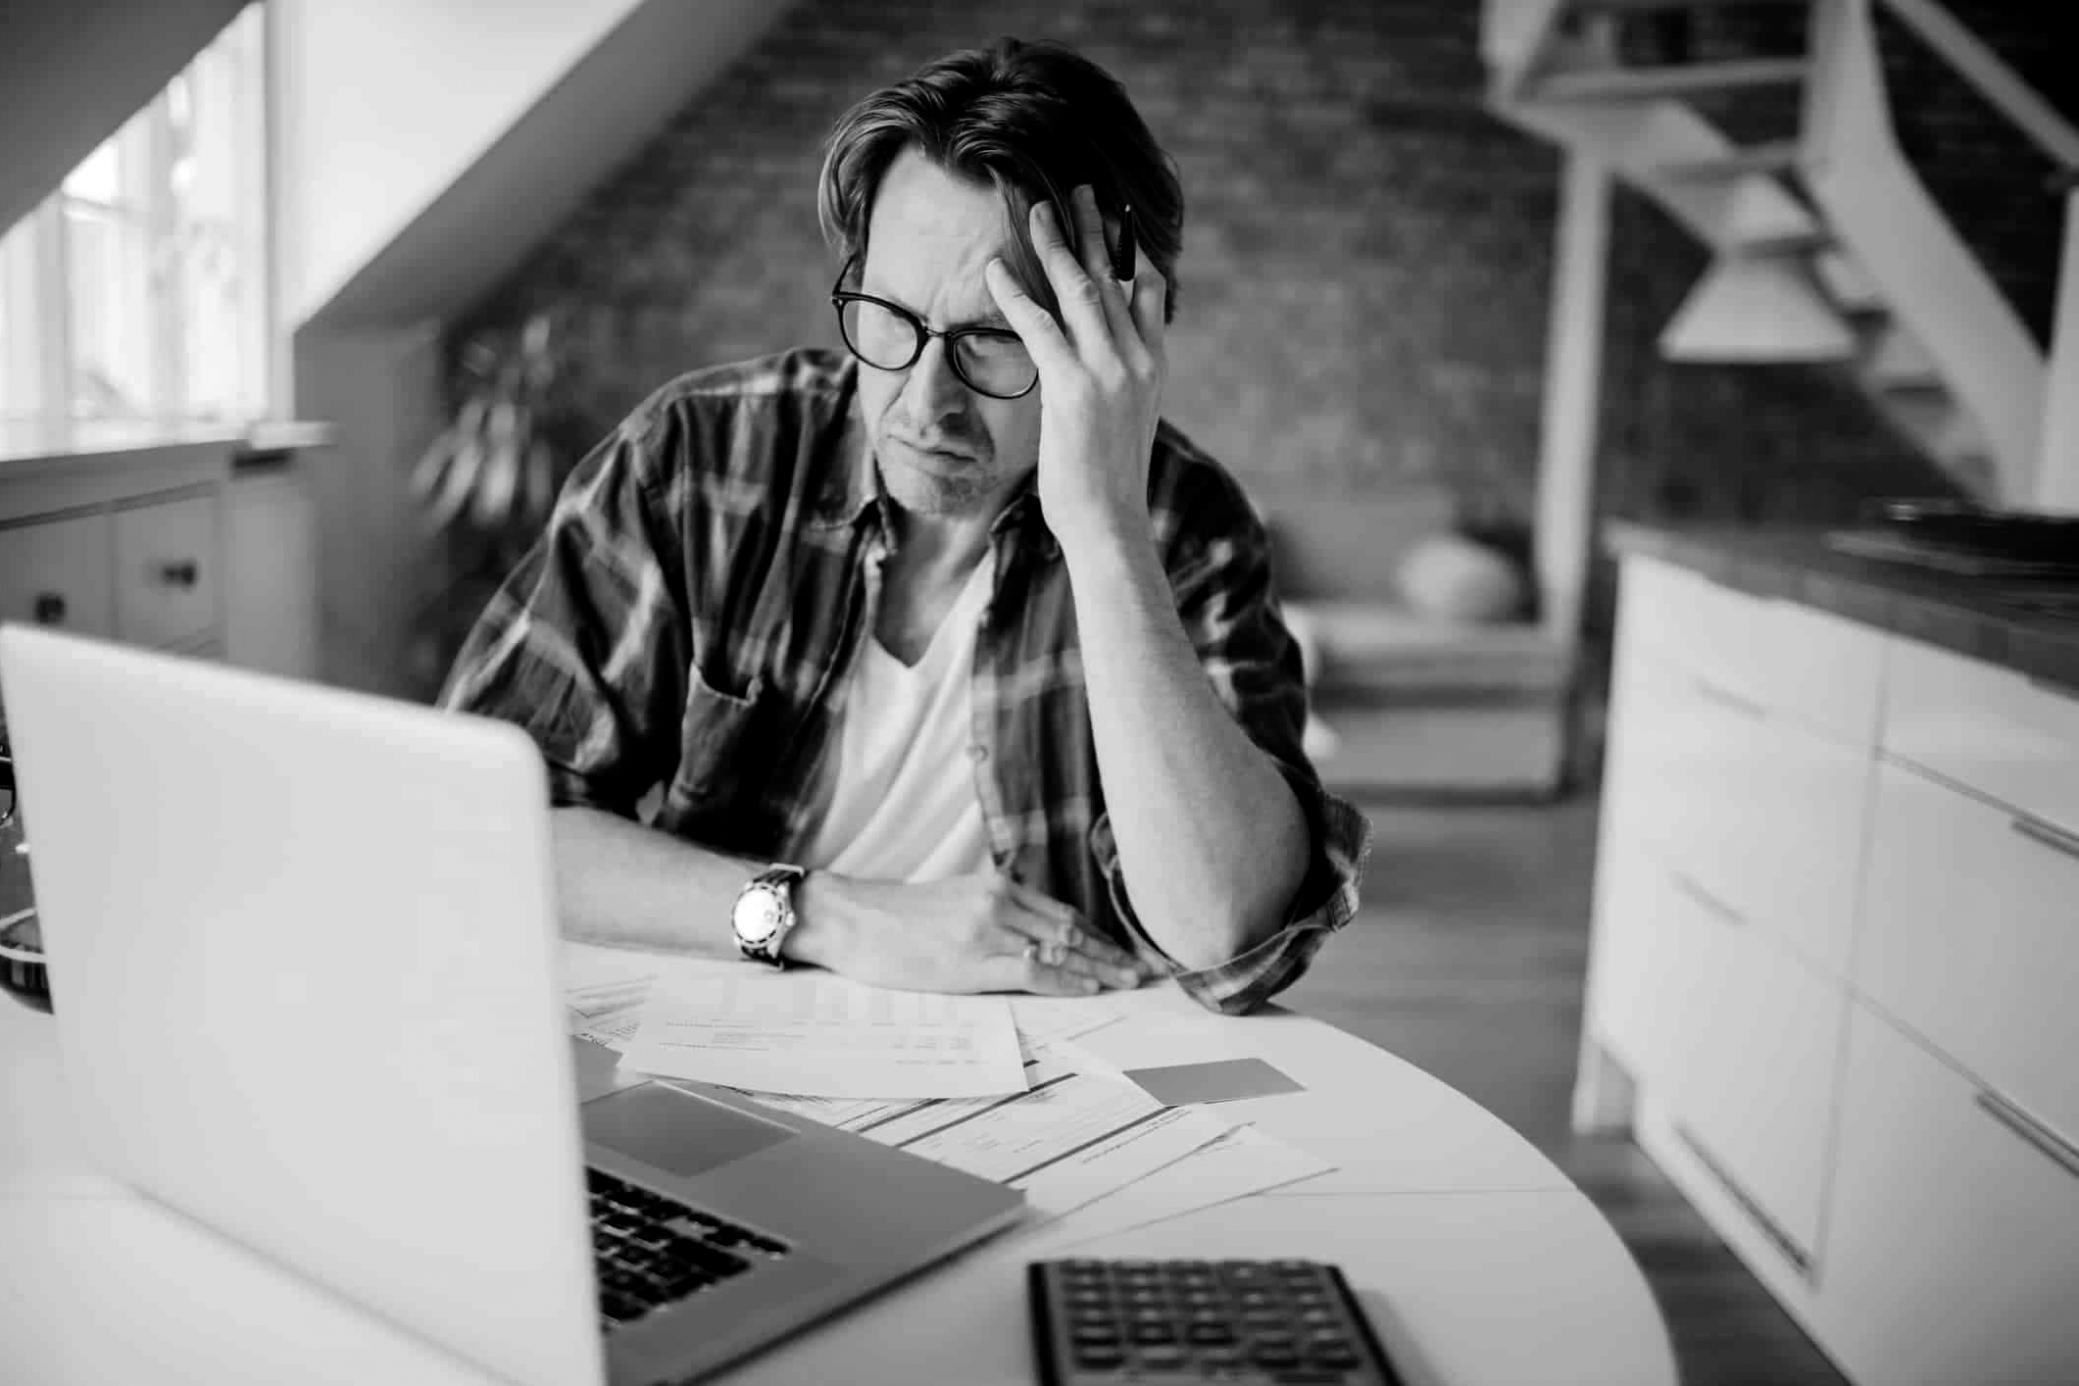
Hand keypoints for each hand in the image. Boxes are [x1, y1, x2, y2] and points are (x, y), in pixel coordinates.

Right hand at [794, 870, 1158, 996]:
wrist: (852, 918)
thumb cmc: (896, 917)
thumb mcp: (954, 900)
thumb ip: (992, 910)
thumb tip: (1026, 934)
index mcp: (996, 887)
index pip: (1061, 912)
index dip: (1097, 933)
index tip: (1122, 949)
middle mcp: (999, 902)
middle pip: (1070, 929)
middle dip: (1109, 951)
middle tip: (1142, 969)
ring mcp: (987, 931)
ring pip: (1060, 949)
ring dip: (1100, 967)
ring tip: (1129, 981)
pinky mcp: (972, 961)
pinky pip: (1033, 972)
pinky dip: (1067, 980)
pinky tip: (1089, 988)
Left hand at [984, 185, 1167, 546]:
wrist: (1112, 525)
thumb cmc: (1111, 486)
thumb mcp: (1126, 427)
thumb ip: (1118, 388)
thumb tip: (1099, 374)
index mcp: (1153, 369)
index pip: (1149, 296)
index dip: (1132, 254)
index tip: (1117, 222)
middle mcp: (1136, 361)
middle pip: (1115, 279)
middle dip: (1094, 230)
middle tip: (1080, 190)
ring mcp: (1108, 372)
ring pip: (1080, 290)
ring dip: (1056, 245)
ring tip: (1037, 210)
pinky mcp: (1073, 387)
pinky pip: (1039, 326)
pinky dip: (1013, 294)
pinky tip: (994, 268)